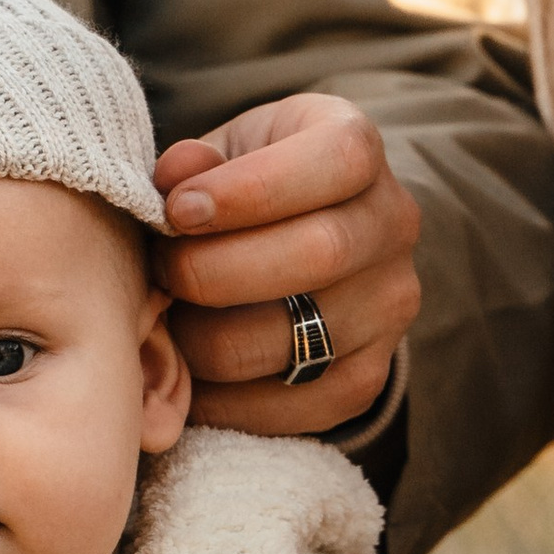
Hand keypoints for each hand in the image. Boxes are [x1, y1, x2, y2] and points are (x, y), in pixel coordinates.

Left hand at [154, 97, 420, 437]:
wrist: (294, 241)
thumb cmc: (240, 186)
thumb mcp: (219, 152)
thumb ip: (193, 163)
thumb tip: (176, 178)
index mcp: (358, 148)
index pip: (338, 161)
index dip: (251, 189)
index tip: (178, 210)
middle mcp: (393, 225)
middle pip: (320, 255)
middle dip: (215, 272)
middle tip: (160, 273)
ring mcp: (390, 307)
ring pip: (299, 340)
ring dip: (209, 341)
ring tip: (168, 323)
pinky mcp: (369, 375)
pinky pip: (296, 405)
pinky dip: (226, 399)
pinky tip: (188, 371)